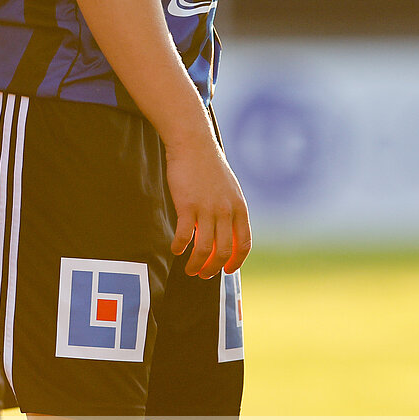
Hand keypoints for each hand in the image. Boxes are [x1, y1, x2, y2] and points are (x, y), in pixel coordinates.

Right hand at [164, 139, 250, 278]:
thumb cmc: (209, 168)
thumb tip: (227, 236)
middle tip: (202, 274)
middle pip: (223, 252)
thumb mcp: (230, 190)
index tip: (226, 271)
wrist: (194, 145)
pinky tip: (175, 249)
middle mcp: (226, 211)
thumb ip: (231, 212)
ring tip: (189, 269)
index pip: (243, 245)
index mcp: (239, 208)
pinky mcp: (187, 206)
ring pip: (204, 249)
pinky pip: (184, 236)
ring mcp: (207, 209)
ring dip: (196, 264)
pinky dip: (179, 247)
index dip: (235, 262)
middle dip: (213, 269)